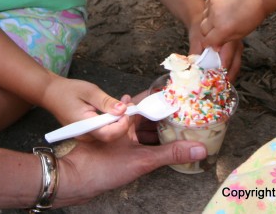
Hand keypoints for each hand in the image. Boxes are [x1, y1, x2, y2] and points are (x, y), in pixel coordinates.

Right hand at [43, 76, 129, 141]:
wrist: (51, 93)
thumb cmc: (68, 90)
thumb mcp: (90, 91)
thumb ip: (106, 102)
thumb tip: (123, 110)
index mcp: (85, 125)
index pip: (109, 134)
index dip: (122, 125)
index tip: (127, 110)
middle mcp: (86, 135)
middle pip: (111, 135)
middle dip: (124, 120)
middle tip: (129, 103)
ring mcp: (86, 135)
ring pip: (109, 132)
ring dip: (120, 119)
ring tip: (124, 102)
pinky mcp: (87, 132)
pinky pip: (104, 129)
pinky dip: (113, 119)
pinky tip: (116, 107)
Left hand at [54, 95, 206, 206]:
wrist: (75, 181)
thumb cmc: (102, 166)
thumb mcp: (142, 160)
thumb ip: (171, 153)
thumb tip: (200, 149)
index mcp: (126, 116)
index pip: (150, 100)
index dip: (167, 97)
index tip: (185, 95)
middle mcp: (123, 122)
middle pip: (150, 114)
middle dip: (168, 114)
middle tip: (189, 113)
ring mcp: (121, 136)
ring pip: (146, 128)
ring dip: (162, 128)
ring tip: (182, 127)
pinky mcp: (120, 148)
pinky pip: (141, 139)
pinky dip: (154, 140)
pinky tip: (166, 144)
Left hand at [187, 1, 243, 81]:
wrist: (203, 19)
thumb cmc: (200, 29)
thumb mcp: (196, 39)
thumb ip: (195, 53)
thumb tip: (192, 66)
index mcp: (227, 38)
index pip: (227, 56)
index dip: (223, 69)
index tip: (218, 79)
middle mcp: (235, 43)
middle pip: (235, 63)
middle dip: (229, 76)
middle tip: (221, 87)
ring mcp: (237, 47)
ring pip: (236, 65)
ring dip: (230, 75)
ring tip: (222, 86)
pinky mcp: (236, 51)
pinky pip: (235, 63)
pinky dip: (229, 71)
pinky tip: (222, 79)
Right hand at [201, 0, 265, 47]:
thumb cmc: (253, 15)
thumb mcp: (240, 34)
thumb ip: (225, 40)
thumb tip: (216, 45)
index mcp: (223, 29)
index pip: (207, 41)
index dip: (209, 43)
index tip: (211, 42)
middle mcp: (215, 17)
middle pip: (203, 29)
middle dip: (208, 33)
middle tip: (217, 31)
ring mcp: (213, 5)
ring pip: (203, 17)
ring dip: (209, 20)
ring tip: (221, 18)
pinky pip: (206, 6)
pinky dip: (211, 9)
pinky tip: (220, 9)